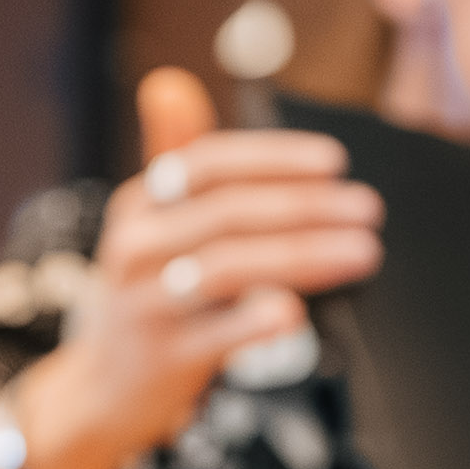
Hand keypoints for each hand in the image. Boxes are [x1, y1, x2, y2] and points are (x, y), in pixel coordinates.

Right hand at [22, 67, 386, 468]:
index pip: (206, 164)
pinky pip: (216, 335)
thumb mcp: (150, 221)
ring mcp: (147, 304)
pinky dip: (257, 322)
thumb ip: (171, 153)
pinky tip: (296, 312)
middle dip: (306, 207)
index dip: (273, 159)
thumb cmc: (148, 292)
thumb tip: (171, 82)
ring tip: (360, 252)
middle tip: (366, 210)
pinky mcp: (164, 357)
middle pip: (228, 214)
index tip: (334, 161)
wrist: (103, 386)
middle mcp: (137, 247)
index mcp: (141, 204)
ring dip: (302, 257)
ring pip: (228, 268)